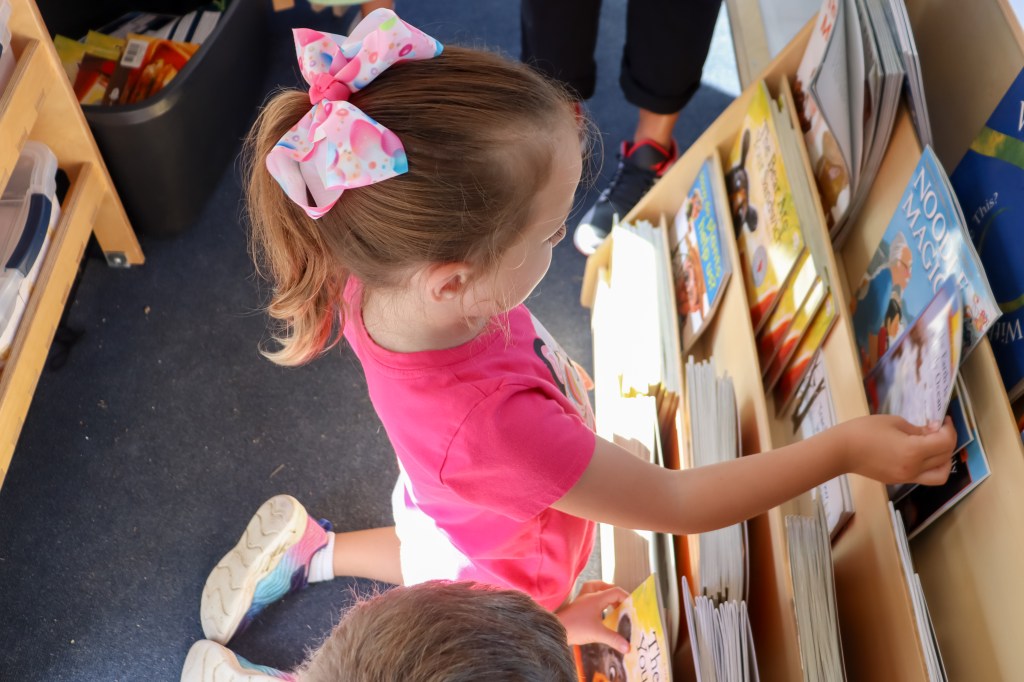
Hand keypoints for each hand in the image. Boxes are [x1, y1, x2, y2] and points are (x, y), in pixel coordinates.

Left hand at [556, 581, 629, 651]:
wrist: (555, 630)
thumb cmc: (576, 628)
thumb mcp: (598, 634)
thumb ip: (614, 639)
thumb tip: (628, 648)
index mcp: (596, 598)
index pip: (615, 591)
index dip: (626, 597)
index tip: (632, 606)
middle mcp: (588, 596)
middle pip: (604, 586)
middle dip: (614, 593)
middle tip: (621, 604)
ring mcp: (580, 600)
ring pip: (593, 588)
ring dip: (603, 592)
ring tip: (610, 603)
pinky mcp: (576, 607)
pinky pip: (588, 596)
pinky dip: (595, 600)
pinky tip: (598, 612)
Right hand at [830, 414, 955, 485]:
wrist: (841, 451)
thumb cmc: (864, 430)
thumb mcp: (893, 422)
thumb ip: (917, 429)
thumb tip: (932, 432)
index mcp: (914, 451)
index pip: (946, 442)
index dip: (949, 429)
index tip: (943, 420)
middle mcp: (914, 468)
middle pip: (945, 458)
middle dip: (947, 441)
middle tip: (937, 429)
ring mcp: (906, 477)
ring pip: (939, 474)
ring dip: (943, 460)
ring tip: (933, 446)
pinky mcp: (898, 480)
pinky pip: (923, 476)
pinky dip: (928, 465)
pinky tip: (917, 452)